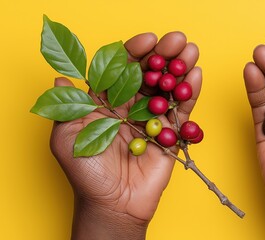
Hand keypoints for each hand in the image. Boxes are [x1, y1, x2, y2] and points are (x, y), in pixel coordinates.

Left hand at [50, 32, 200, 239]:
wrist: (113, 204)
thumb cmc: (87, 174)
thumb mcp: (67, 140)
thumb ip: (66, 109)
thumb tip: (59, 79)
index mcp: (106, 102)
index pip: (121, 68)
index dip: (135, 52)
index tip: (148, 40)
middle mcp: (130, 106)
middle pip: (149, 73)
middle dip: (163, 54)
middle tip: (177, 40)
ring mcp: (152, 119)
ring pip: (168, 87)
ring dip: (180, 67)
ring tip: (191, 50)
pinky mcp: (171, 134)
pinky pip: (181, 110)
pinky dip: (189, 93)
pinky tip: (196, 76)